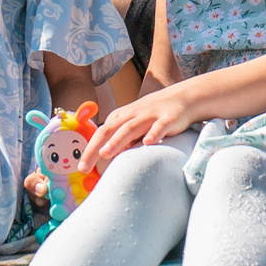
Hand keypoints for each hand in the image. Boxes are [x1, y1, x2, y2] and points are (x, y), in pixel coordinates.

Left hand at [92, 80, 210, 160]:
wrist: (184, 98)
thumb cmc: (154, 115)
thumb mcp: (134, 123)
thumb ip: (121, 139)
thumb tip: (106, 159)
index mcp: (122, 117)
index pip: (101, 133)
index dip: (89, 149)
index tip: (81, 167)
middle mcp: (133, 114)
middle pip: (110, 130)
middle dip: (95, 147)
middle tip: (84, 166)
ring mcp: (150, 115)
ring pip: (131, 128)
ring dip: (117, 140)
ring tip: (106, 153)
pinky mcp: (169, 118)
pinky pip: (160, 126)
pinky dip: (154, 133)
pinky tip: (148, 143)